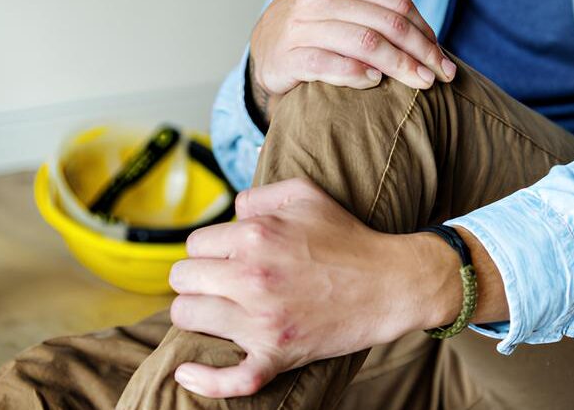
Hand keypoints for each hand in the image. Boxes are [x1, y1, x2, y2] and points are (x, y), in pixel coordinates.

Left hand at [167, 178, 458, 398]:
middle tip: (217, 283)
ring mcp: (263, 321)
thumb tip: (230, 215)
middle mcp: (252, 277)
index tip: (225, 257)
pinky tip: (187, 374)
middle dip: (197, 278)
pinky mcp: (277, 354)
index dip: (208, 250)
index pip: (194, 244)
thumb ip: (257, 195)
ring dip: (196, 313)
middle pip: (182, 279)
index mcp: (254, 236)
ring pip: (188, 317)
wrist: (390, 284)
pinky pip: (231, 378)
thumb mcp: (304, 194)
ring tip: (215, 310)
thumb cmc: (347, 236)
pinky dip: (205, 380)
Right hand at [248, 0, 455, 121]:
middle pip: (387, 24)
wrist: (266, 42)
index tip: (442, 59)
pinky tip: (375, 82)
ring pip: (365, 43)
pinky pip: (329, 65)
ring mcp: (301, 26)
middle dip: (421, 52)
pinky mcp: (287, 57)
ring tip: (420, 83)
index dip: (426, 32)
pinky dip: (357, 75)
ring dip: (400, 66)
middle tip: (441, 76)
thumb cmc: (317, 19)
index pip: (398, 3)